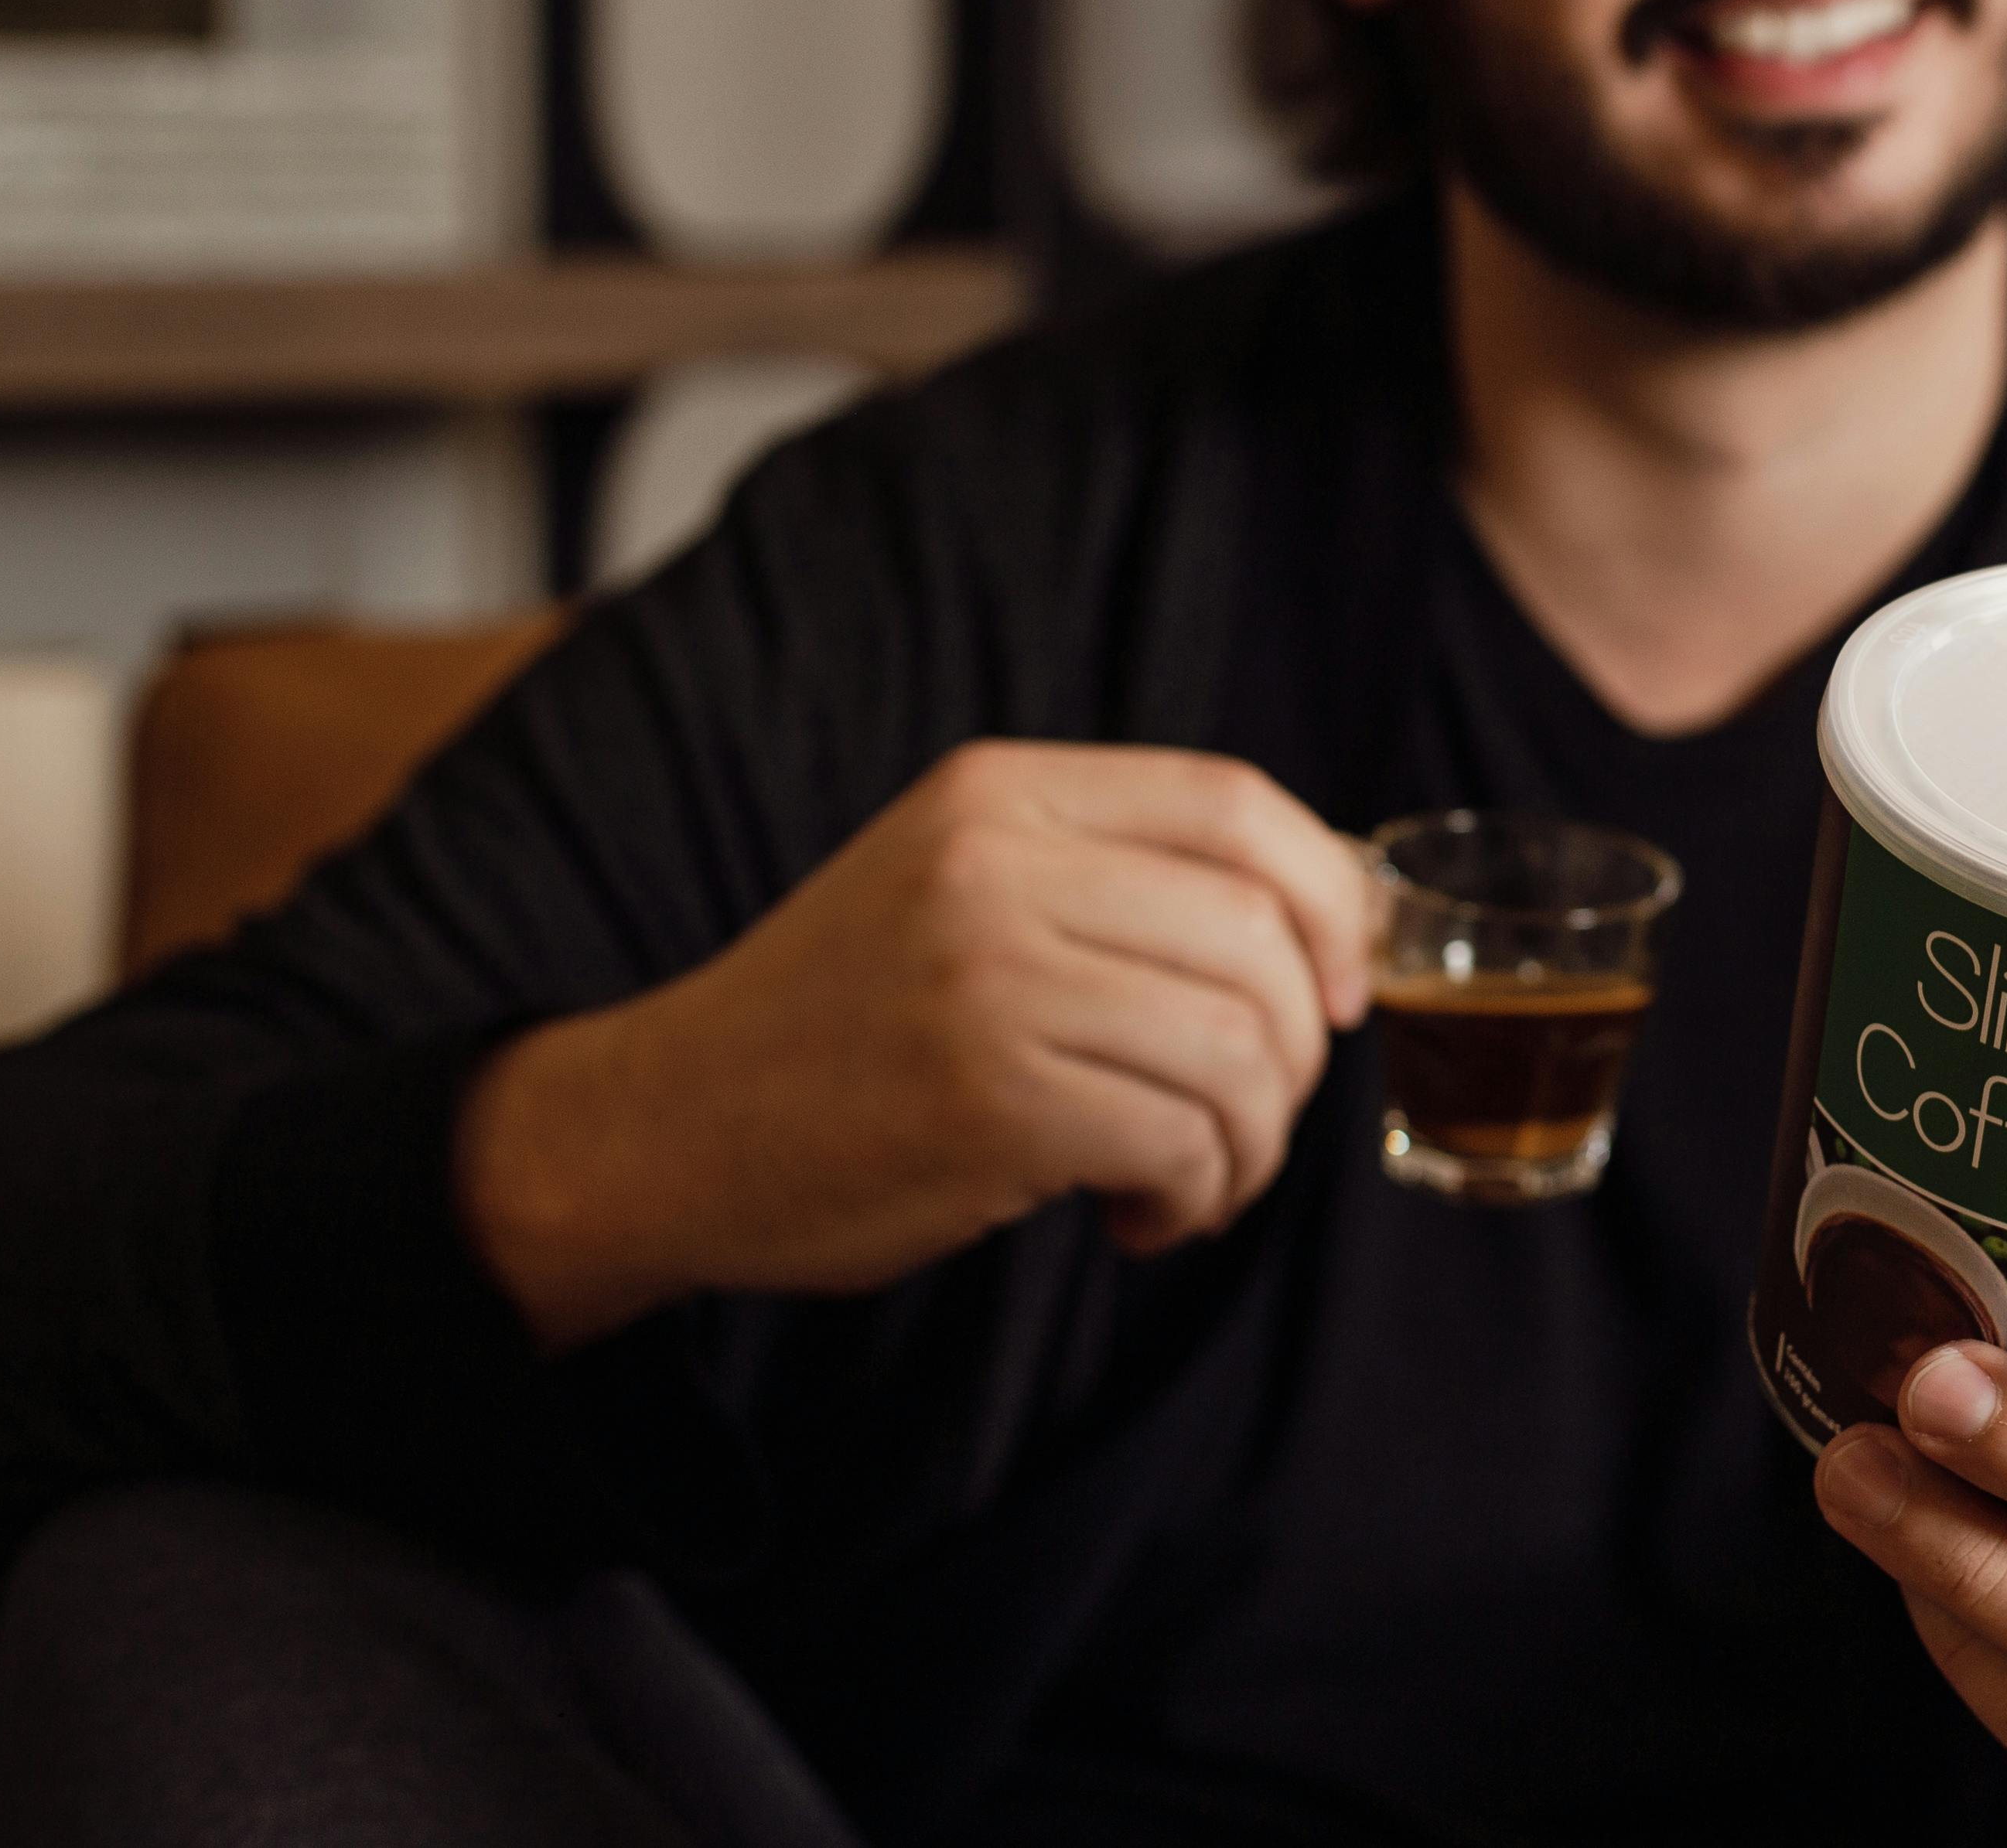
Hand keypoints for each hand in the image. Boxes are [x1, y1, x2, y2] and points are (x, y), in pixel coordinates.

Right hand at [459, 742, 1378, 1348]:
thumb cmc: (849, 1022)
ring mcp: (989, 977)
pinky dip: (1194, 1198)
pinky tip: (1134, 1216)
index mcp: (1001, 790)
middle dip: (1298, 1051)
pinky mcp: (988, 1099)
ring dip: (1248, 1144)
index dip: (1330, 897)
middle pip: (1260, 935)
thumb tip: (1337, 912)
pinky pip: (1183, 1140)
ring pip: (1242, 1049)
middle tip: (1242, 1118)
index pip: (1238, 804)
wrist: (665, 1127)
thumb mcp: (964, 887)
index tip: (1341, 985)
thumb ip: (1115, 875)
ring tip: (1184, 1178)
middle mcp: (997, 864)